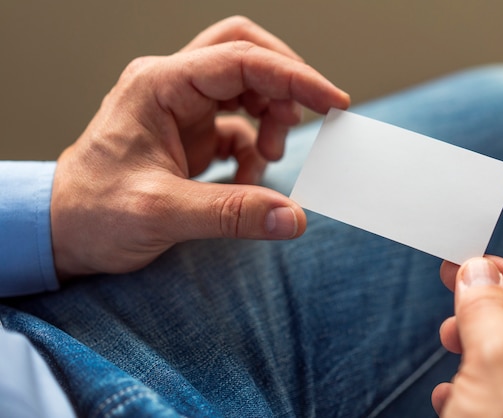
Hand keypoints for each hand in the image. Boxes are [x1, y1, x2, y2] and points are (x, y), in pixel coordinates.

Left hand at [51, 16, 349, 278]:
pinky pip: (239, 127)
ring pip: (246, 87)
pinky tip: (247, 183)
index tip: (333, 102)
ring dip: (271, 118)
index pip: (240, 60)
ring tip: (269, 160)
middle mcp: (172, 87)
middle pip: (245, 54)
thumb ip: (231, 213)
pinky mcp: (191, 134)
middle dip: (284, 83)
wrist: (63, 232)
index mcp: (159, 86)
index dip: (294, 77)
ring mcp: (182, 109)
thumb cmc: (93, 214)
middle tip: (308, 119)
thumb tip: (293, 217)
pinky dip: (254, 152)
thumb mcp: (161, 214)